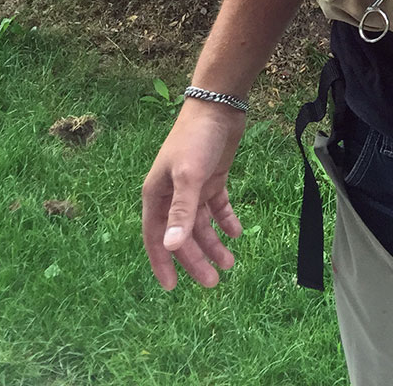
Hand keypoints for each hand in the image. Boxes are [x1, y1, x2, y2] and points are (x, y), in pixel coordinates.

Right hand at [142, 98, 246, 289]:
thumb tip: (170, 247)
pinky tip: (237, 233)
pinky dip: (225, 220)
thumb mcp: (189, 176)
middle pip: (182, 235)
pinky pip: (217, 207)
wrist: (219, 104)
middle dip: (195, 259)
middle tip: (214, 281)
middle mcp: (172, 194)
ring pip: (201, 224)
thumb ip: (181, 211)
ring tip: (230, 263)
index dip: (162, 263)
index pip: (155, 237)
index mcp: (157, 195)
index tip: (172, 288)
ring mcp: (193, 186)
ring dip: (213, 243)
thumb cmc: (196, 139)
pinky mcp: (212, 178)